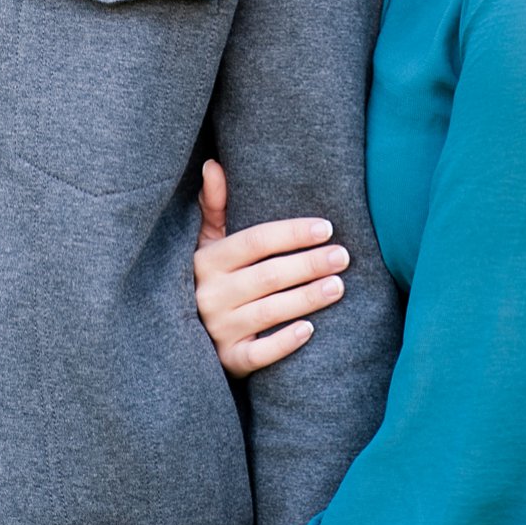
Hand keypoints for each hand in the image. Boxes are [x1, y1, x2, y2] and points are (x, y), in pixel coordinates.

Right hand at [194, 159, 351, 376]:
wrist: (182, 338)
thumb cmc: (207, 279)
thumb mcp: (205, 243)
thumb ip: (214, 206)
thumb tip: (213, 164)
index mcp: (208, 260)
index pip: (256, 242)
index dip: (292, 233)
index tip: (327, 228)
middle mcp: (211, 293)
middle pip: (268, 275)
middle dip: (309, 264)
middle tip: (343, 256)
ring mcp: (219, 328)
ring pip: (269, 311)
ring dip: (306, 298)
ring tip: (338, 286)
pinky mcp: (228, 360)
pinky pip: (258, 354)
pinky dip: (284, 343)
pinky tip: (310, 330)